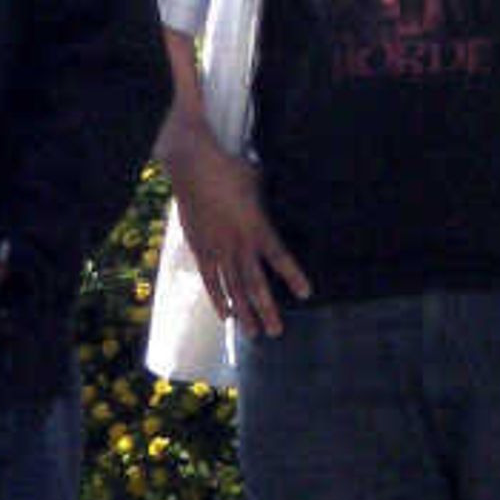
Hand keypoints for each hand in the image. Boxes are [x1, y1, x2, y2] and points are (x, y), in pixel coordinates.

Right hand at [166, 145, 307, 338]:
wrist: (194, 166)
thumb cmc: (229, 169)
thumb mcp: (259, 182)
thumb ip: (270, 200)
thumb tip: (290, 196)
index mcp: (256, 226)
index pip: (279, 257)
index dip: (293, 276)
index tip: (305, 294)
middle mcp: (238, 243)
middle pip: (254, 284)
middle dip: (266, 309)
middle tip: (277, 332)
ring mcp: (217, 249)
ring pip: (232, 288)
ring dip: (244, 312)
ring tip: (253, 333)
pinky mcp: (200, 249)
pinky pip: (210, 281)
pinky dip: (218, 299)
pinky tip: (226, 316)